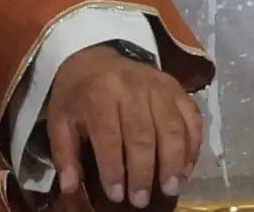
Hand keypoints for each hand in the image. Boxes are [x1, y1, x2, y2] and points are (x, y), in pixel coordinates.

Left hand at [46, 45, 201, 208]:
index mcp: (98, 95)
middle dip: (143, 172)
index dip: (114, 170)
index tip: (117, 195)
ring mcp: (157, 86)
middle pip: (142, 136)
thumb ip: (64, 153)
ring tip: (169, 189)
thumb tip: (70, 188)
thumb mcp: (60, 119)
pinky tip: (185, 169)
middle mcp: (130, 88)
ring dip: (173, 163)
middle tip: (141, 200)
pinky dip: (192, 145)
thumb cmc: (78, 95)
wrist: (94, 57)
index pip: (109, 138)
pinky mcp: (176, 87)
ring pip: (171, 128)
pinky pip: (191, 118)